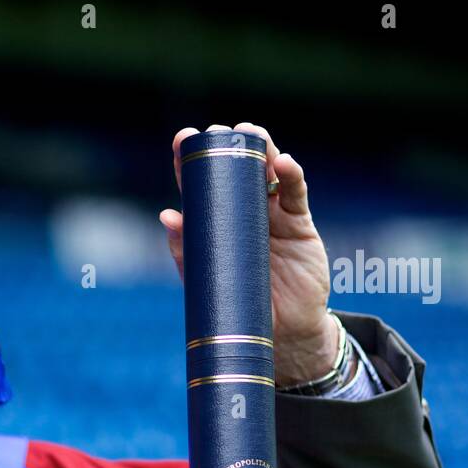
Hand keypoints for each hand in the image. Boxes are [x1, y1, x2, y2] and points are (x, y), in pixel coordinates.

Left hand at [160, 122, 338, 387]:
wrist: (279, 336)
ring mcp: (274, 215)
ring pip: (268, 172)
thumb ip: (186, 250)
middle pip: (237, 169)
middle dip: (229, 146)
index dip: (192, 160)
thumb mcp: (206, 280)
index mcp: (218, 222)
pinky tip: (284, 163)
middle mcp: (245, 212)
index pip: (203, 185)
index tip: (182, 138)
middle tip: (218, 131)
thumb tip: (167, 215)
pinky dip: (292, 176)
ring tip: (251, 135)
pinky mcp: (300, 224)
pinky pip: (296, 194)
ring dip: (262, 149)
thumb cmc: (236, 307)